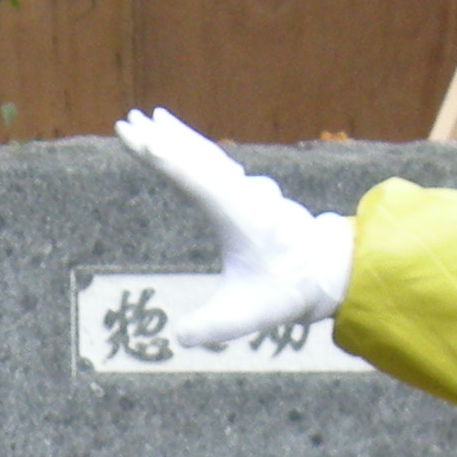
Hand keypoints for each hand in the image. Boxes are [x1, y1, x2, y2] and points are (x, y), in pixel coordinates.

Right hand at [113, 107, 355, 347]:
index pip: (192, 177)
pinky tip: (182, 143)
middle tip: (129, 119)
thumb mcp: (246, 315)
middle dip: (160, 138)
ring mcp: (246, 190)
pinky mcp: (248, 194)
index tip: (140, 137)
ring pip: (206, 155)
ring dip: (177, 138)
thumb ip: (211, 326)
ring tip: (150, 120)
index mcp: (237, 212)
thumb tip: (180, 336)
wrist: (327, 272)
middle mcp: (241, 193)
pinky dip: (195, 150)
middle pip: (194, 156)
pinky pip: (217, 164)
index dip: (163, 157)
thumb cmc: (285, 292)